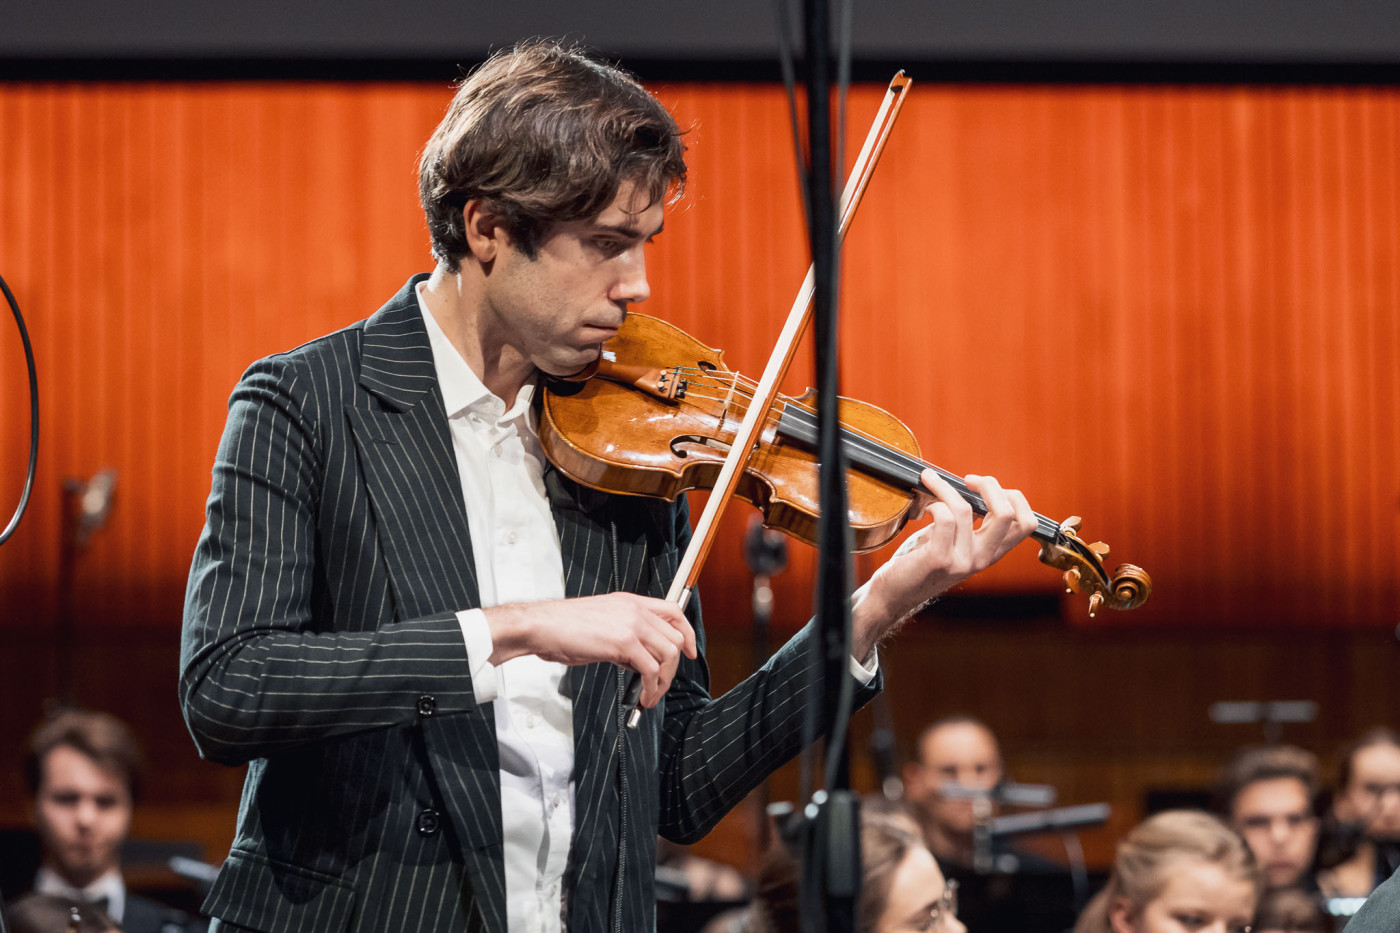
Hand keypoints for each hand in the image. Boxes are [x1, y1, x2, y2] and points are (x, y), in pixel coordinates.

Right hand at [484, 593, 697, 707]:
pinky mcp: (624, 642)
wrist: (543, 626)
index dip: (687, 633)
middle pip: (675, 637)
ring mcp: (632, 624)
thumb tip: (637, 661)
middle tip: (661, 685)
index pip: (673, 611)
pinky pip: (651, 669)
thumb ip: (625, 637)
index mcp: (631, 602)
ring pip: (668, 654)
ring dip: (663, 681)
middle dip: (673, 667)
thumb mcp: (603, 624)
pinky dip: (651, 687)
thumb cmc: (564, 627)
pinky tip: (643, 696)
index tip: (690, 651)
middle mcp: (636, 610)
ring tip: (651, 695)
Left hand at [851, 471, 1035, 657]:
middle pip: (1008, 514)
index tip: (987, 488)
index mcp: (990, 552)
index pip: (1027, 524)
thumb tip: (973, 488)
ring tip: (930, 480)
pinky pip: (945, 518)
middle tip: (968, 479)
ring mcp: (962, 560)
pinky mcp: (939, 559)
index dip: (1014, 497)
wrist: (894, 593)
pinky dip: (934, 503)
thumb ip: (969, 523)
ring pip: (966, 509)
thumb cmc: (920, 561)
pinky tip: (925, 507)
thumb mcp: (953, 541)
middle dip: (990, 486)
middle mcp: (982, 558)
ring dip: (945, 487)